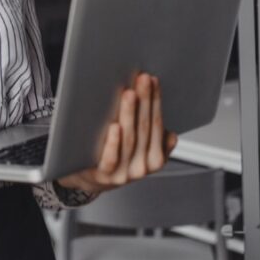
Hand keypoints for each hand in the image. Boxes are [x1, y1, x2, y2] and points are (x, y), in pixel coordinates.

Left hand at [55, 72, 178, 194]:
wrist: (89, 180)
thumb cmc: (114, 158)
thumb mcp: (140, 149)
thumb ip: (153, 138)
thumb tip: (170, 134)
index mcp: (154, 159)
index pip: (157, 124)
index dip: (155, 101)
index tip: (152, 81)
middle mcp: (141, 166)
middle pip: (145, 128)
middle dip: (145, 100)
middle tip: (143, 80)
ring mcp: (123, 172)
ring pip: (130, 139)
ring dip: (130, 114)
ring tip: (129, 95)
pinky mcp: (104, 175)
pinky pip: (111, 158)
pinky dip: (114, 142)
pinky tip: (114, 127)